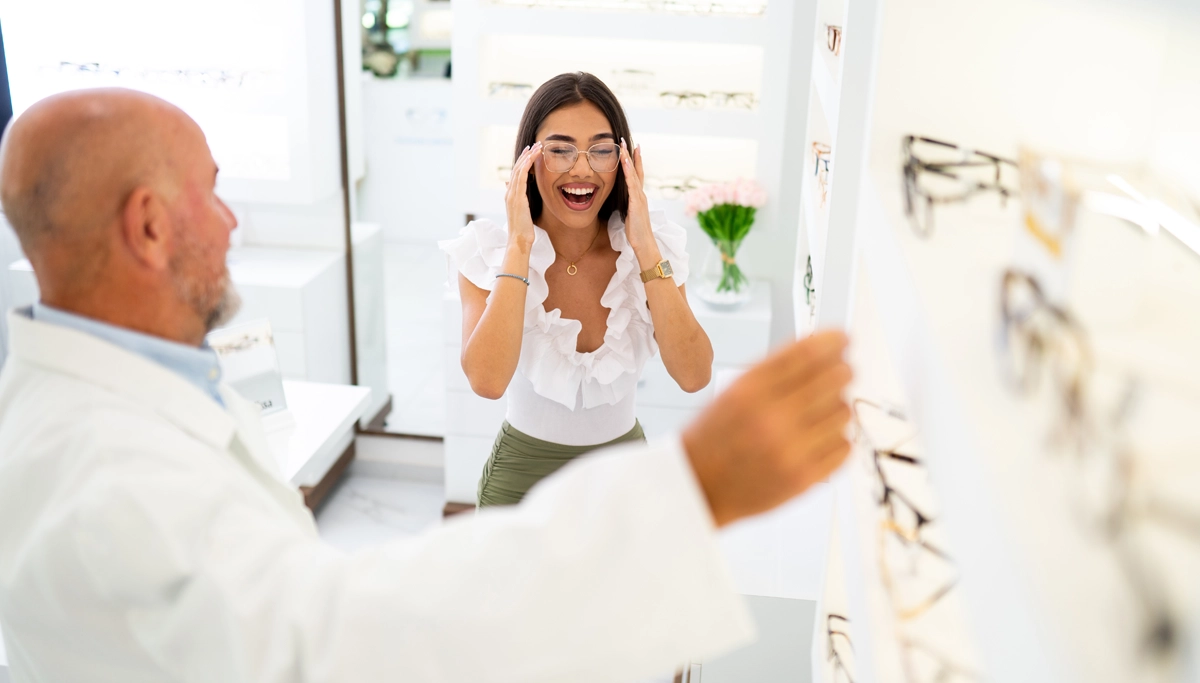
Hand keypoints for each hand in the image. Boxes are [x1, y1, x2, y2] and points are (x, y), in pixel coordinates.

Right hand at [505, 142, 540, 249]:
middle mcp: (509, 193)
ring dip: (527, 157)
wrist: (519, 240)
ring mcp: (512, 195)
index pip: (516, 174)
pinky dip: (526, 166)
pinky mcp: (517, 198)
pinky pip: (521, 178)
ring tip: (536, 147)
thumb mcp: (522, 212)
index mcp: (510, 195)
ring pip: (518, 170)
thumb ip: (519, 200)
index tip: (531, 152)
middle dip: (526, 155)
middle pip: (516, 168)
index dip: (523, 162)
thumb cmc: (523, 230)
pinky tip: (532, 158)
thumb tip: (515, 192)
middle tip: (534, 144)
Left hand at [619, 138, 656, 256]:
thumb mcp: (630, 215)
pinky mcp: (637, 204)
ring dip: (629, 160)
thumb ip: (628, 205)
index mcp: (638, 197)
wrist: (644, 243)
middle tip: (626, 140)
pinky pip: (632, 186)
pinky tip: (626, 164)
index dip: (634, 162)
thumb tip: (624, 202)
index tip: (631, 148)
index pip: (636, 175)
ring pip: (634, 175)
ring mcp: (640, 198)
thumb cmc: (637, 232)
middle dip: (632, 155)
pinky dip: (629, 174)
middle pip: (636, 170)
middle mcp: (641, 194)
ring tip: (624, 147)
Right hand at [682, 331, 853, 526]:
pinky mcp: (804, 478)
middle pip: (834, 378)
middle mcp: (771, 418)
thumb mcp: (732, 393)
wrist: (699, 487)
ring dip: (837, 407)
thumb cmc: (714, 439)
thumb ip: (773, 371)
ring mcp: (789, 450)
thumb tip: (820, 349)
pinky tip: (819, 438)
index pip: (806, 354)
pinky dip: (837, 439)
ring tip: (820, 413)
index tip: (844, 338)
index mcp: (749, 391)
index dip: (833, 341)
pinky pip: (844, 446)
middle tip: (841, 373)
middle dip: (842, 371)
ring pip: (843, 412)